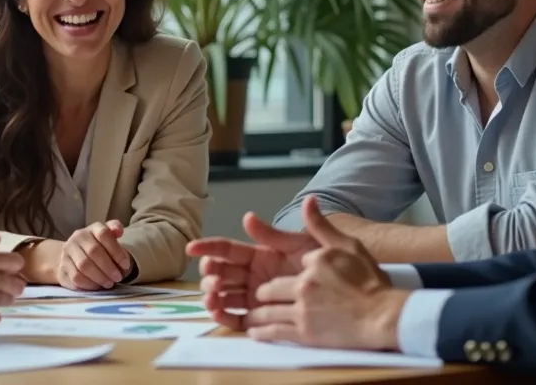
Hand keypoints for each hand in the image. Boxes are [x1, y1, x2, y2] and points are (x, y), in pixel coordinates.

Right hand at [58, 220, 133, 289]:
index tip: (126, 264)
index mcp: (92, 229)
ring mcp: (67, 252)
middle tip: (118, 277)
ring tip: (109, 283)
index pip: (104, 234)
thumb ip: (115, 230)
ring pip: (83, 265)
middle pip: (93, 251)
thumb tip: (119, 230)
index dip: (116, 250)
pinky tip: (98, 287)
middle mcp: (77, 237)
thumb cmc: (98, 248)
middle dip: (109, 267)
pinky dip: (89, 284)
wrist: (73, 258)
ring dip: (99, 277)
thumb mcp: (108, 238)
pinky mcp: (62, 267)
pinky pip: (76, 277)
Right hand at [186, 210, 319, 329]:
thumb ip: (273, 234)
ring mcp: (252, 296)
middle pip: (219, 273)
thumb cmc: (322, 263)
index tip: (191, 248)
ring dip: (212, 296)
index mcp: (256, 255)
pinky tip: (218, 312)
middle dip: (210, 275)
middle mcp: (250, 275)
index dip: (208, 247)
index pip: (226, 249)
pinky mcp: (258, 316)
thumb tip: (247, 216)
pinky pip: (235, 318)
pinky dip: (224, 316)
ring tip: (212, 298)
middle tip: (213, 279)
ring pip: (223, 296)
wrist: (343, 288)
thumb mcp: (299, 245)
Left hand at [244, 195, 404, 349]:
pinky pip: (274, 332)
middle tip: (260, 297)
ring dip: (256, 314)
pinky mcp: (305, 333)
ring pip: (267, 311)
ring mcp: (303, 310)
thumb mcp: (350, 246)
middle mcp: (304, 284)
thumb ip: (323, 226)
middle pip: (269, 289)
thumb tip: (308, 200)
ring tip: (251, 317)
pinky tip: (254, 332)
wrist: (384, 317)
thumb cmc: (371, 283)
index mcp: (314, 261)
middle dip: (263, 293)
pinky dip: (261, 332)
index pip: (292, 265)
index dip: (294, 271)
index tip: (294, 278)